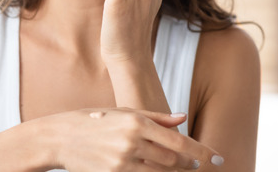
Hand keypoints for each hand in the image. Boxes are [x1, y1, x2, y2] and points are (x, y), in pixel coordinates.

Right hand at [53, 108, 222, 170]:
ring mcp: (122, 161)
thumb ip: (154, 117)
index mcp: (135, 122)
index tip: (218, 159)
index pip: (179, 141)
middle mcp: (131, 141)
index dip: (202, 152)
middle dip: (183, 163)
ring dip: (169, 170)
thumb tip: (183, 118)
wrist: (58, 137)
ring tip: (170, 166)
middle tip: (189, 163)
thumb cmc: (91, 121)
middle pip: (173, 160)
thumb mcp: (121, 112)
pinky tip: (149, 169)